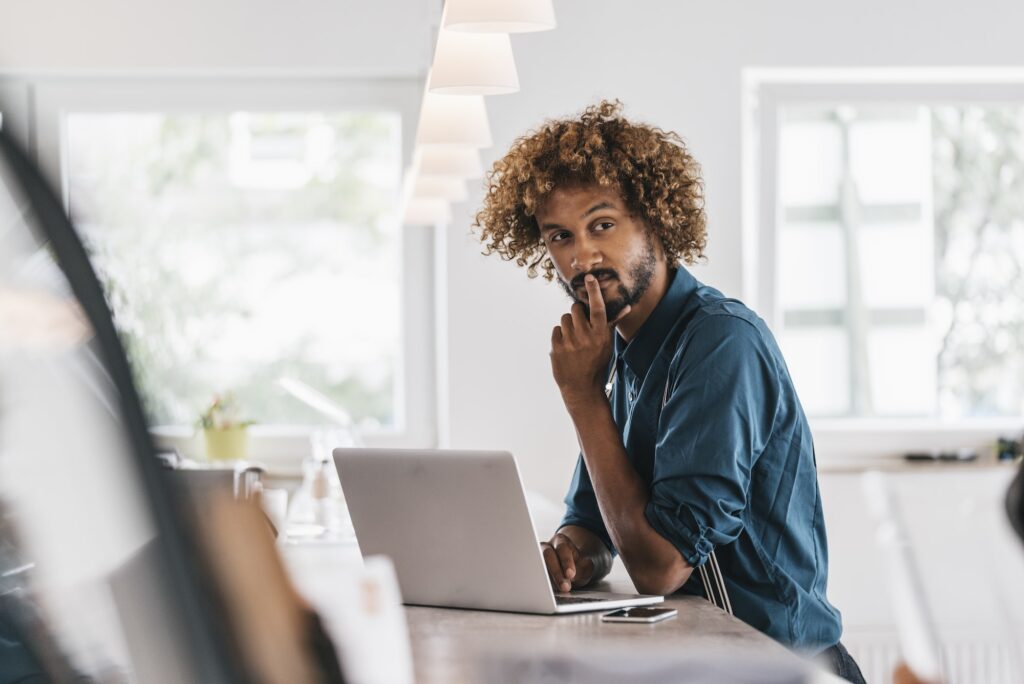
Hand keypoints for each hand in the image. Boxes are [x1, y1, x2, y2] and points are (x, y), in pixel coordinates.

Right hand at [540, 532, 595, 592]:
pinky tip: (547, 591)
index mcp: (560, 541)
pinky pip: (536, 574)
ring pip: (539, 565)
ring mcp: (539, 558)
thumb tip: (571, 575)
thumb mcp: (585, 566)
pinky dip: (541, 582)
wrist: (572, 571)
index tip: (570, 574)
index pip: (562, 548)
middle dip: (556, 572)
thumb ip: (582, 568)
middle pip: (548, 555)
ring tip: (556, 590)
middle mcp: (547, 547)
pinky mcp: (535, 569)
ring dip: (547, 579)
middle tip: (565, 586)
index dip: (566, 561)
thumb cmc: (578, 566)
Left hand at [550, 275, 629, 409]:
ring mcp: (569, 343)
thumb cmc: (597, 362)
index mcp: (600, 335)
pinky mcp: (556, 348)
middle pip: (576, 309)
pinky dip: (560, 335)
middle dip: (577, 313)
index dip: (594, 291)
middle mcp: (585, 337)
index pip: (597, 308)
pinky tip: (566, 347)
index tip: (589, 277)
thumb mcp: (607, 344)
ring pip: (564, 318)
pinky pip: (556, 330)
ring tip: (574, 338)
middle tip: (580, 324)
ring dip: (568, 325)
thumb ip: (612, 323)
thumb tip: (627, 305)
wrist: (582, 387)